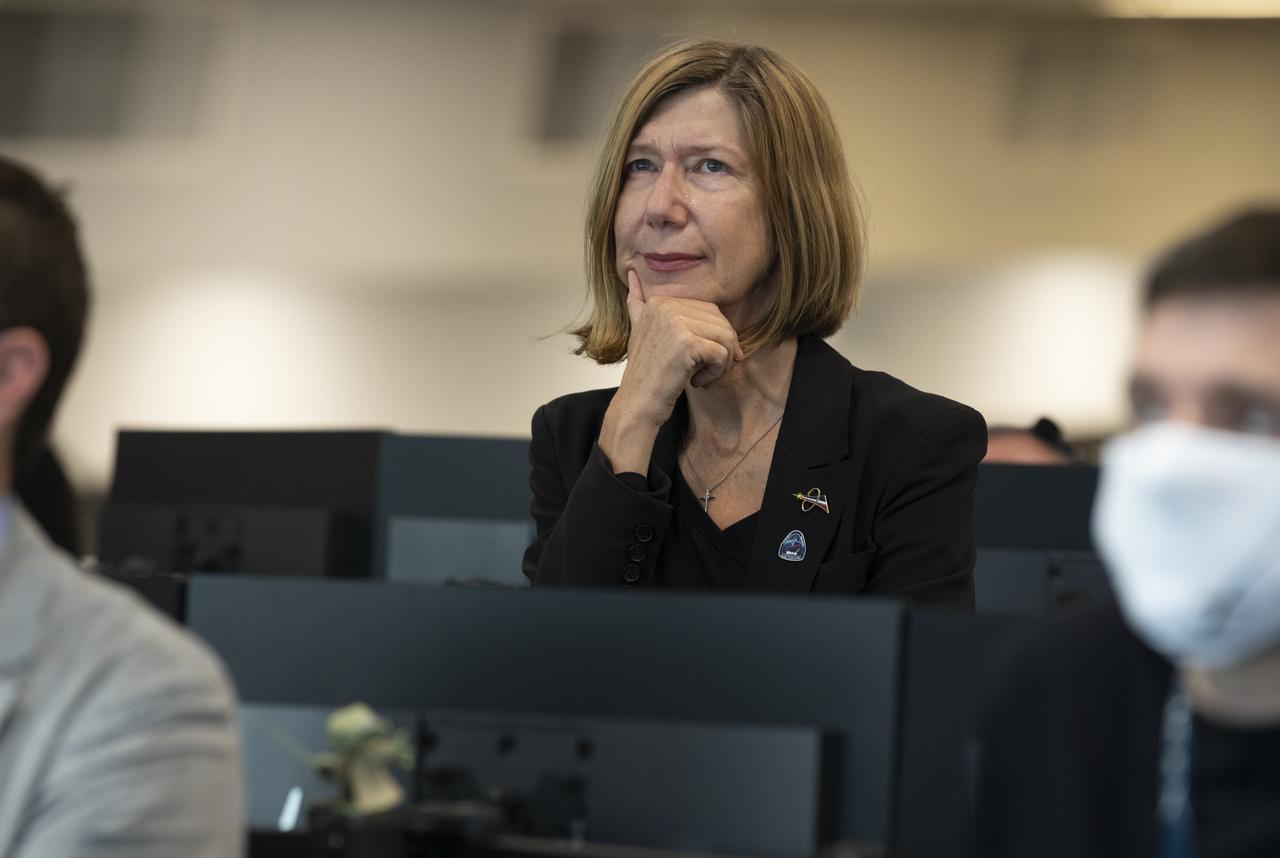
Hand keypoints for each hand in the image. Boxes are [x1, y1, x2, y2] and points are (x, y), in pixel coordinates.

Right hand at [597, 270, 743, 473]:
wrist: (637, 404)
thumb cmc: (646, 373)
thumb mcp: (639, 330)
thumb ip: (637, 302)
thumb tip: (633, 274)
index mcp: (660, 300)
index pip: (710, 311)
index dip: (713, 337)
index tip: (697, 359)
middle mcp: (666, 306)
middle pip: (721, 322)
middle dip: (720, 350)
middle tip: (703, 371)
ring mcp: (676, 323)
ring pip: (726, 337)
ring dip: (720, 363)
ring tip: (701, 376)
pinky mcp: (687, 344)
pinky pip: (723, 354)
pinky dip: (717, 373)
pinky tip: (697, 382)